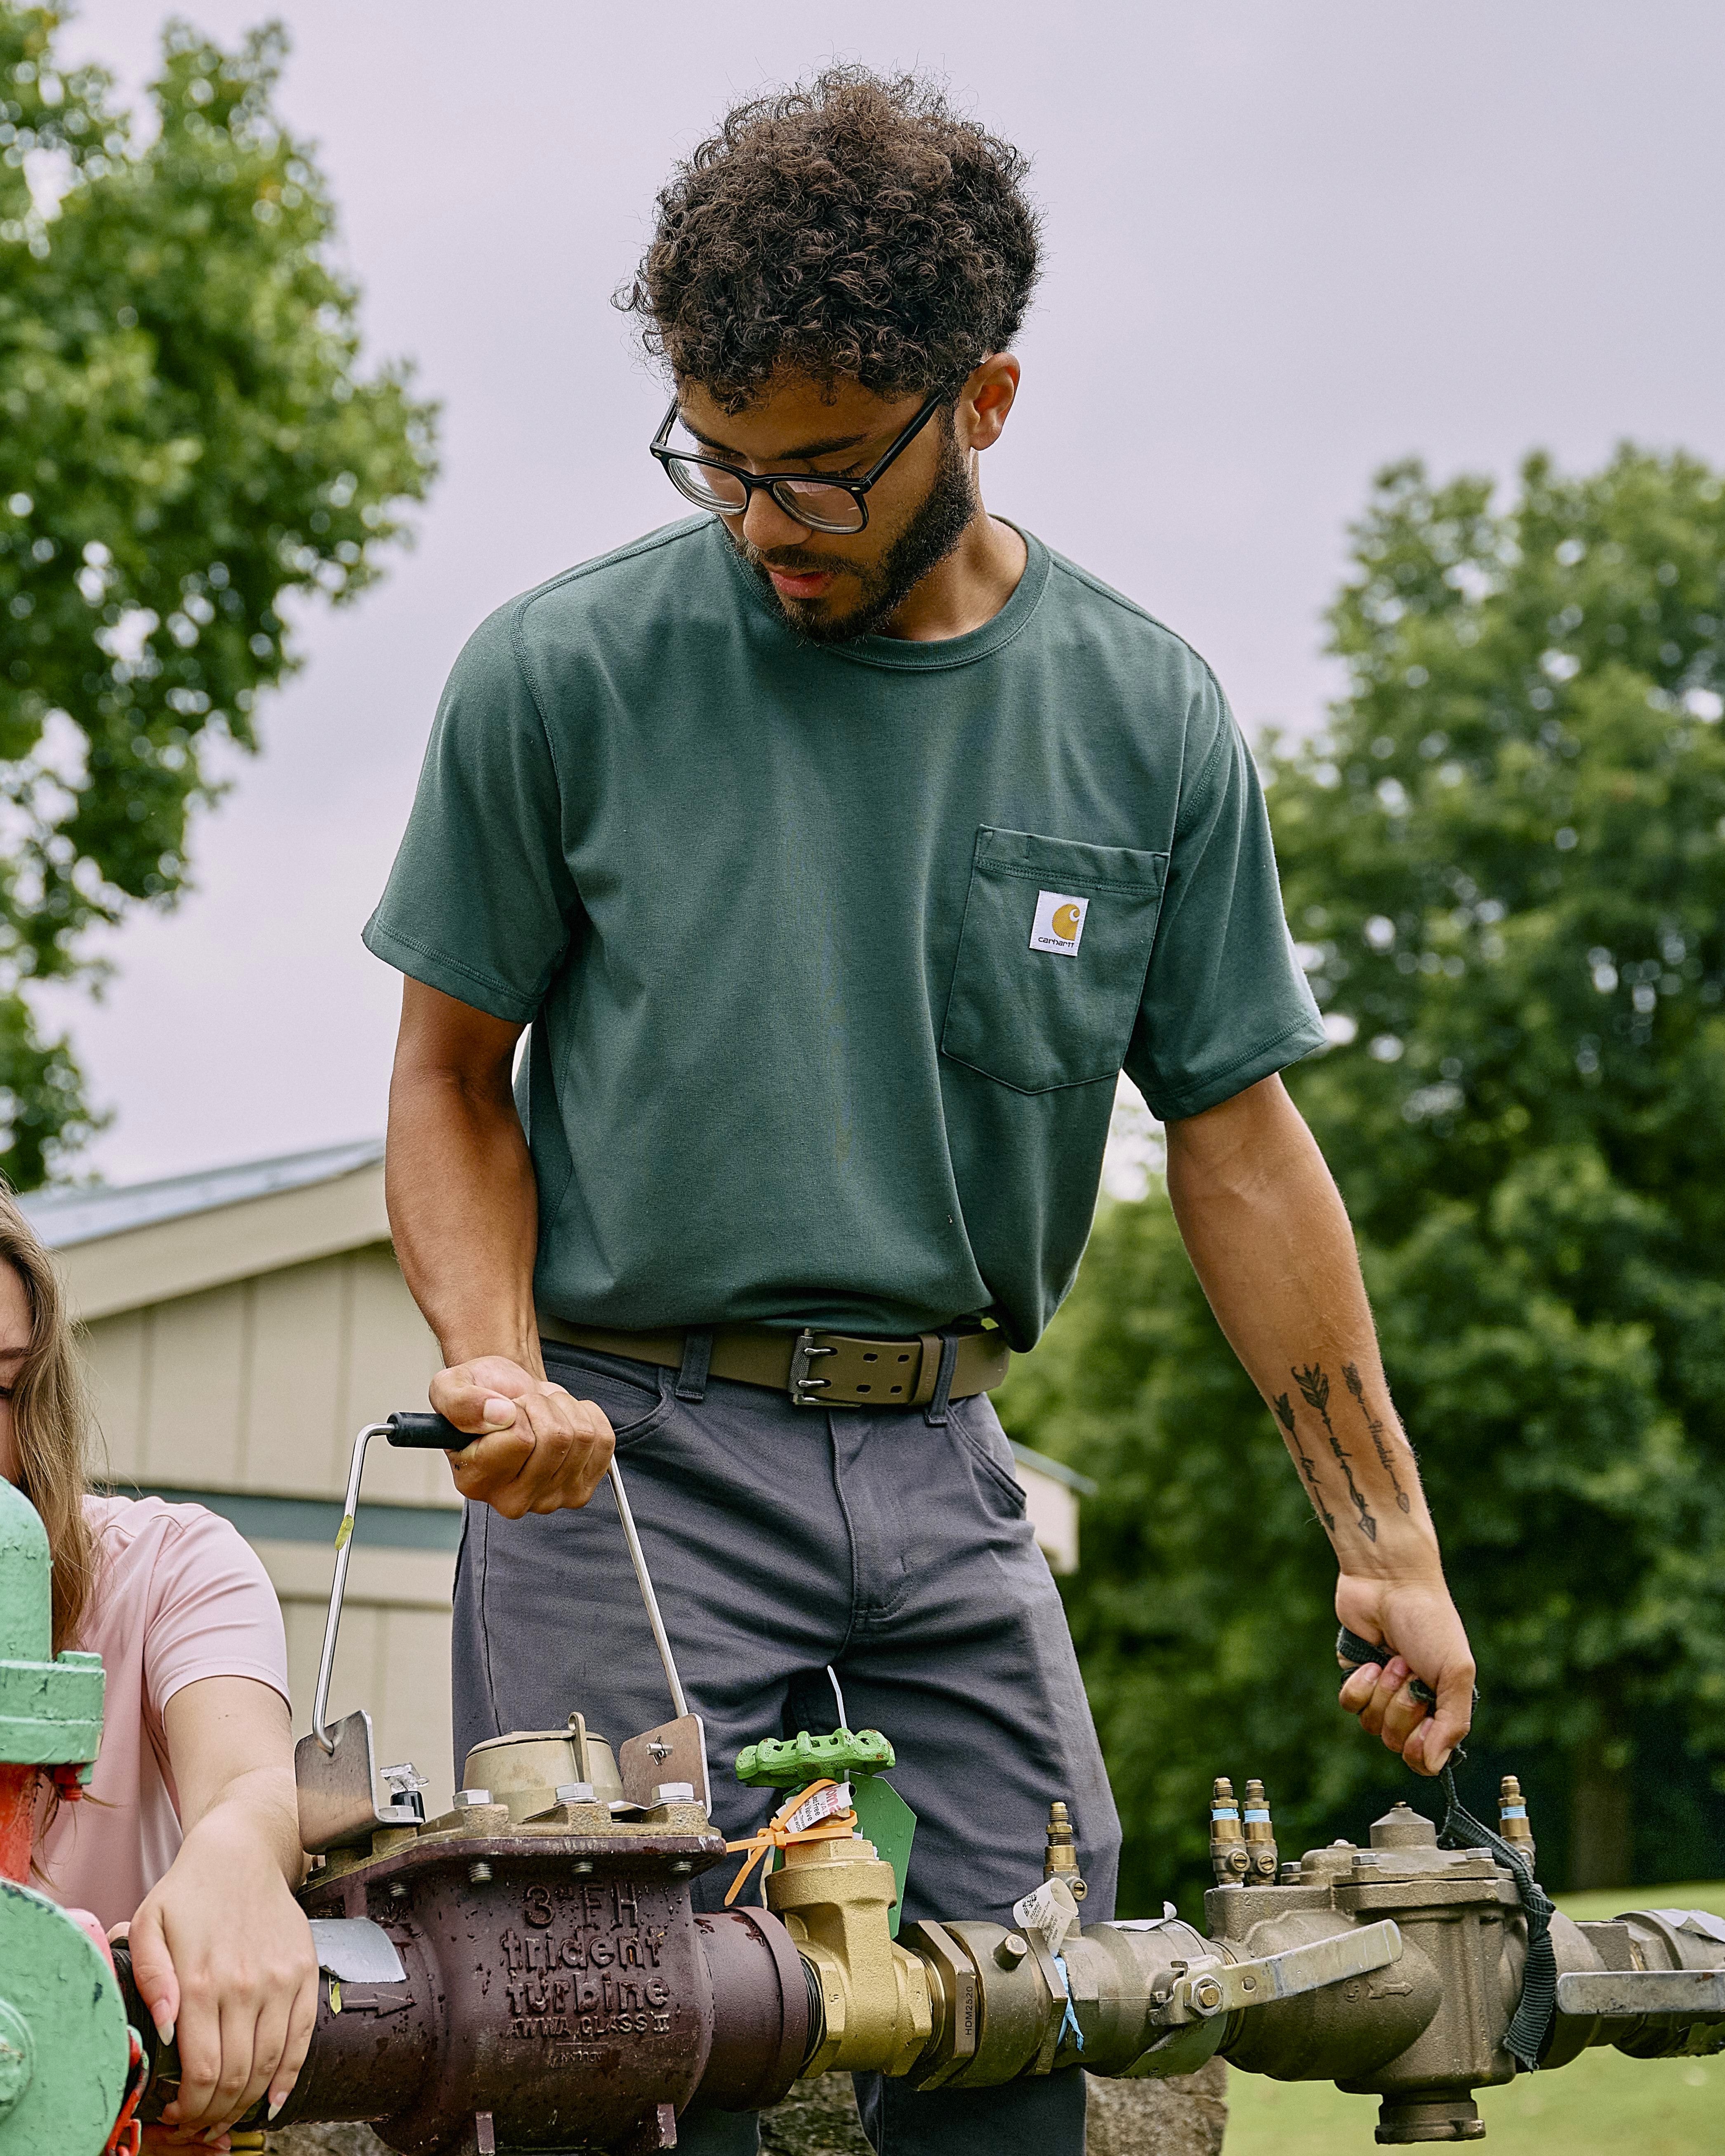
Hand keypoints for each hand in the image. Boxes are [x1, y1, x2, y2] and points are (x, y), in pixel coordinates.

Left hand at [126, 1805, 316, 2134]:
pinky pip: (303, 2037)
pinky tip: (275, 2098)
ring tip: (228, 2113)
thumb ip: (149, 1979)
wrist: (242, 1851)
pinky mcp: (304, 1971)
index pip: (202, 2071)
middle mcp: (244, 1985)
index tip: (175, 2113)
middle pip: (237, 2077)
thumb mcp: (148, 1925)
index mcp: (201, 1980)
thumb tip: (164, 2031)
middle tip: (199, 2122)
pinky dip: (290, 2076)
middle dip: (215, 2113)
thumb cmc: (189, 1891)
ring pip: (270, 2065)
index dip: (189, 2106)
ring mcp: (280, 1979)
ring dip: (248, 2101)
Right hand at [429, 1354, 614, 1515]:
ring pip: (582, 1437)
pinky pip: (604, 1440)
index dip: (517, 1411)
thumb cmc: (482, 1398)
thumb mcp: (450, 1387)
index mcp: (474, 1481)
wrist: (509, 1401)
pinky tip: (562, 1421)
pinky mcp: (582, 1489)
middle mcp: (512, 1502)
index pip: (520, 1439)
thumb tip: (500, 1414)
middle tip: (524, 1409)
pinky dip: (586, 1417)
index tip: (503, 1410)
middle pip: (556, 1439)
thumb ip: (461, 1402)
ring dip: (563, 1409)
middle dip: (542, 1406)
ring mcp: (551, 1499)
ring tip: (541, 1414)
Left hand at [1335, 1570, 1474, 1774]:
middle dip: (1400, 1707)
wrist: (1390, 1582)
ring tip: (1392, 1659)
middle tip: (1408, 1671)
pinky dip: (1359, 1684)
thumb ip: (1452, 1724)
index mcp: (1441, 1707)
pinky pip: (1350, 1705)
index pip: (1426, 1759)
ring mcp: (1381, 1693)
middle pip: (1395, 1743)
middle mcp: (1411, 1705)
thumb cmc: (1430, 1622)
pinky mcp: (1355, 1677)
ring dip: (1382, 1691)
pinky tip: (1370, 1661)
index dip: (1420, 1747)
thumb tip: (1433, 1766)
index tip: (1425, 1720)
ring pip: (1371, 1726)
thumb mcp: (1456, 1672)